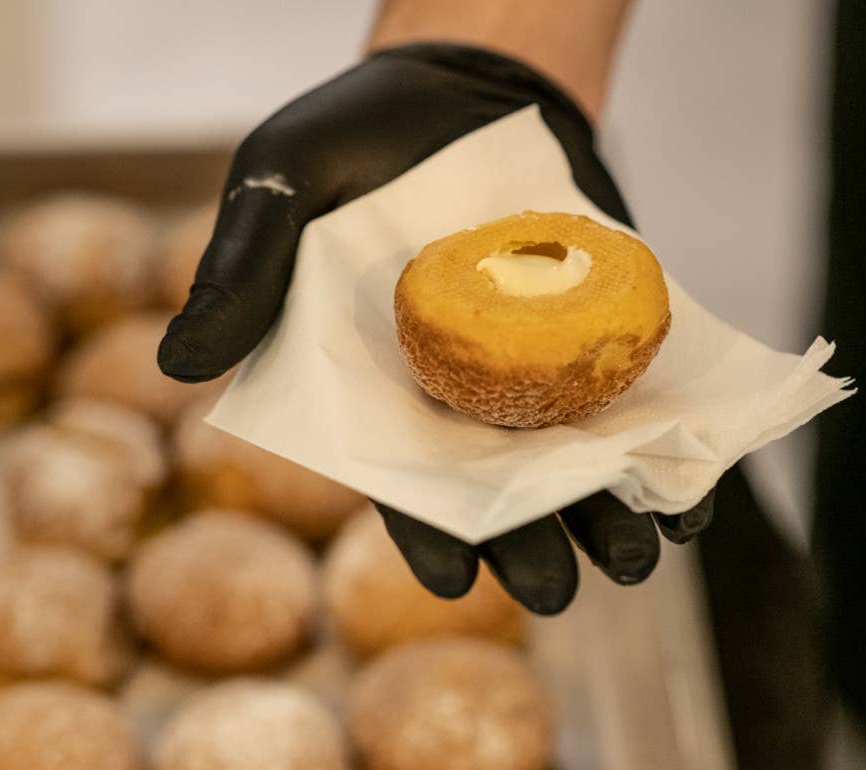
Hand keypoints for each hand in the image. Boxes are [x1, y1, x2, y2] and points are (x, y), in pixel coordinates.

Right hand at [159, 44, 713, 613]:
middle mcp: (461, 394)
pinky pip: (637, 404)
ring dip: (609, 516)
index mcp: (381, 391)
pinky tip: (689, 483)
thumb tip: (176, 364)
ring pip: (576, 465)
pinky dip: (665, 444)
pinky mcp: (599, 330)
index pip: (404, 482)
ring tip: (635, 554)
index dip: (430, 534)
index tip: (457, 577)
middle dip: (531, 545)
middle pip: (501, 491)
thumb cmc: (355, 139)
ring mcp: (536, 367)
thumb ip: (241, 270)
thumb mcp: (281, 183)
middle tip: (559, 591)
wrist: (461, 82)